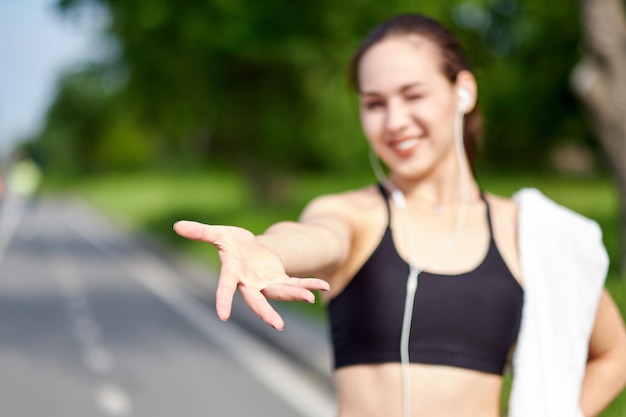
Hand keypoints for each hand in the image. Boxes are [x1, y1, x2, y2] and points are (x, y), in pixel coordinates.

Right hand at [173, 220, 329, 329]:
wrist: (249, 248)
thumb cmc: (232, 242)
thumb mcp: (219, 233)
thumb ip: (201, 232)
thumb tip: (177, 225)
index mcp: (233, 273)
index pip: (225, 288)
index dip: (222, 300)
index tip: (222, 316)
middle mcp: (249, 283)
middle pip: (257, 300)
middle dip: (266, 311)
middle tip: (276, 324)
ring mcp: (266, 283)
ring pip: (281, 293)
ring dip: (295, 295)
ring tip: (309, 299)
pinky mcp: (280, 279)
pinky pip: (296, 283)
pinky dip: (310, 284)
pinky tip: (325, 287)